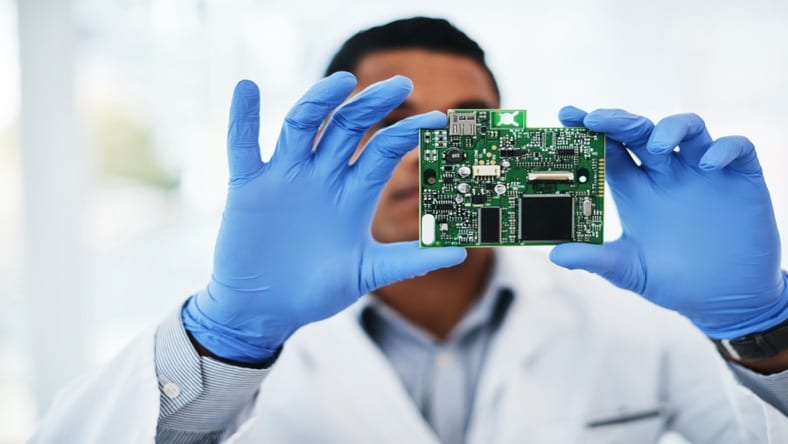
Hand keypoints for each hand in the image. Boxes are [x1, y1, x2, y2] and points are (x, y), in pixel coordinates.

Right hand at [182, 73, 465, 362]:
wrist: (267, 311)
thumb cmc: (317, 291)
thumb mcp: (367, 273)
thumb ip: (409, 260)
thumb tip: (461, 255)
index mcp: (353, 192)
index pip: (384, 149)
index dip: (409, 133)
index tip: (439, 120)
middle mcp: (322, 176)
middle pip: (347, 126)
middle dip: (371, 104)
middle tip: (400, 83)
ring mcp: (285, 177)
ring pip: (303, 125)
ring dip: (319, 101)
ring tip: (341, 81)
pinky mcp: (249, 186)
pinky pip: (243, 146)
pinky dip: (243, 117)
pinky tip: (247, 89)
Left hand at [550, 107, 786, 338]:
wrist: (725, 299)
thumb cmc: (673, 281)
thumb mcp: (630, 271)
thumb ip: (596, 259)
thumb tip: (556, 254)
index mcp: (636, 190)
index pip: (610, 150)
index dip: (589, 131)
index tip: (567, 116)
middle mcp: (666, 174)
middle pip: (640, 132)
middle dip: (618, 121)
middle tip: (596, 119)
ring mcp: (702, 173)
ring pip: (688, 128)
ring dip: (670, 128)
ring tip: (655, 146)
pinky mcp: (739, 178)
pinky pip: (736, 148)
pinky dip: (723, 150)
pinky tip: (708, 167)